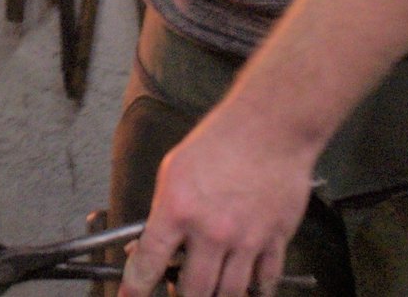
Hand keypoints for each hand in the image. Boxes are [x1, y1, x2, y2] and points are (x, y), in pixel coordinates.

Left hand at [121, 104, 317, 296]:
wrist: (270, 127)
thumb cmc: (222, 141)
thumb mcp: (174, 170)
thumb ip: (161, 211)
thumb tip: (147, 243)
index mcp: (179, 210)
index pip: (150, 262)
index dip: (135, 287)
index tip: (131, 296)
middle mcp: (212, 231)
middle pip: (193, 291)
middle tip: (179, 291)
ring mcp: (246, 239)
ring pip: (229, 294)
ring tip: (211, 290)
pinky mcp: (276, 239)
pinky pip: (265, 280)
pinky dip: (255, 288)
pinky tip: (248, 285)